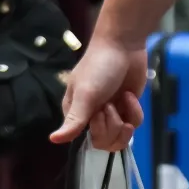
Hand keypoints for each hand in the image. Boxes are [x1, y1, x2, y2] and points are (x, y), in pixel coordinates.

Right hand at [53, 35, 147, 152]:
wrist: (123, 45)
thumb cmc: (99, 68)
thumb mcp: (85, 94)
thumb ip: (74, 119)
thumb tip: (53, 140)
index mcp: (77, 113)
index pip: (88, 140)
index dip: (98, 132)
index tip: (100, 113)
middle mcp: (93, 116)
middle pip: (105, 142)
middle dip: (113, 126)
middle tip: (111, 105)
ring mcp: (112, 113)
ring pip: (121, 136)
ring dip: (125, 120)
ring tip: (122, 100)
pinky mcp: (128, 107)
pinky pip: (134, 122)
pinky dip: (135, 110)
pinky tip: (130, 95)